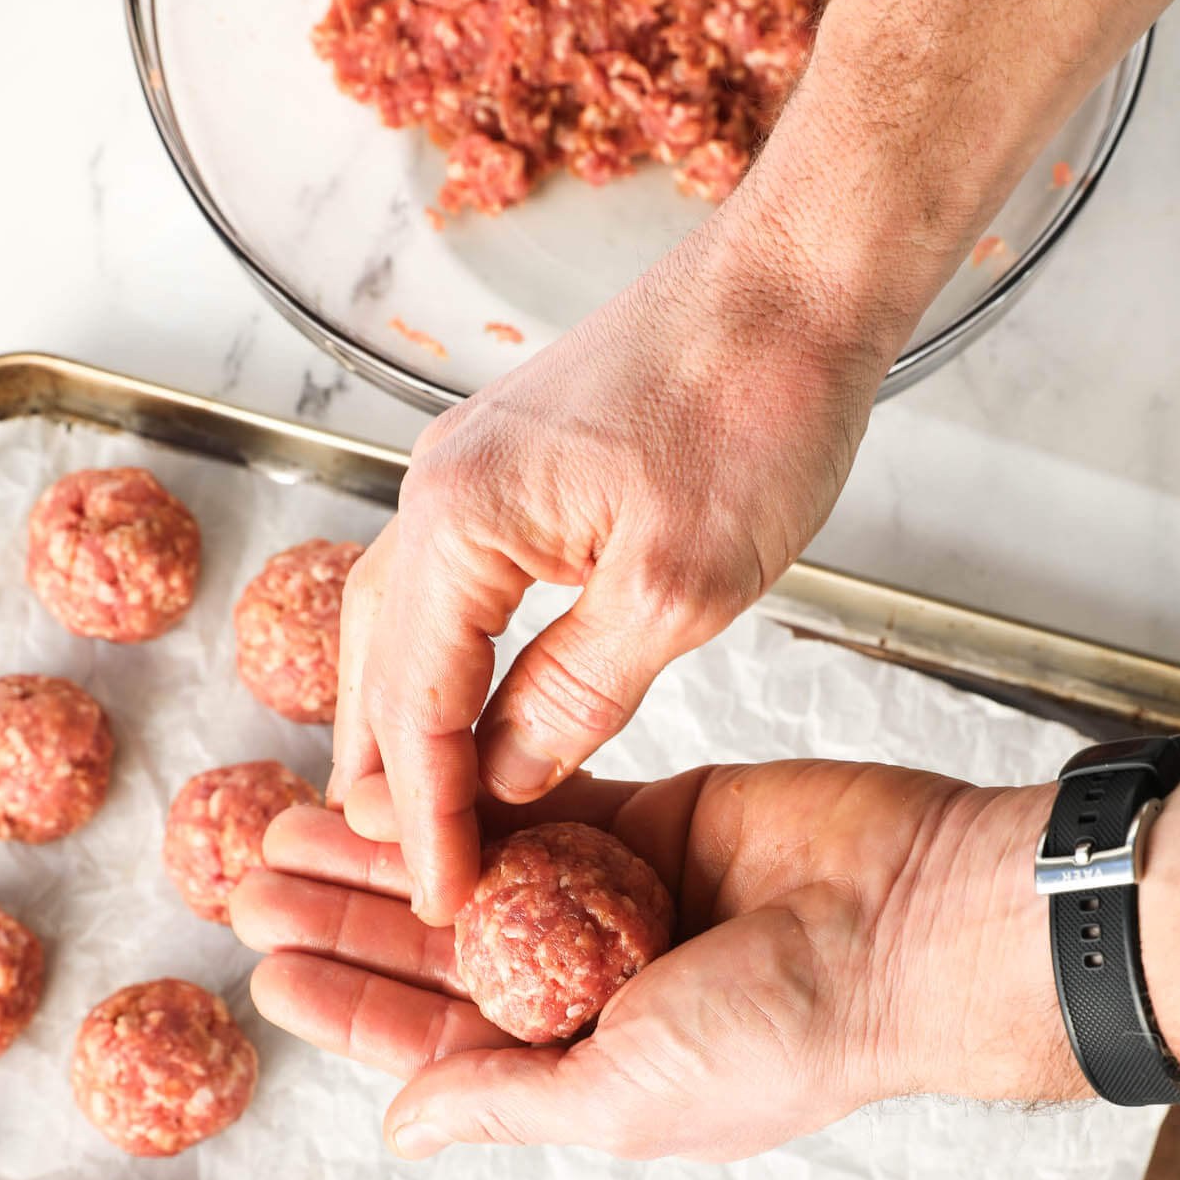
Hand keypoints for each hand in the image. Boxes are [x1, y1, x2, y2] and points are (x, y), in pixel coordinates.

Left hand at [231, 761, 1078, 1163]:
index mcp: (592, 1068)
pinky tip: (404, 776)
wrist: (912, 913)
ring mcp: (627, 901)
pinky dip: (478, 793)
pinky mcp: (656, 822)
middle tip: (255, 880)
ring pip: (481, 872)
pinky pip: (548, 804)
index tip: (272, 971)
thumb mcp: (627, 1091)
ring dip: (395, 847)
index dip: (352, 1006)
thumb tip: (405, 1131)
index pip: (442, 1042)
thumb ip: (511, 1101)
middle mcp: (601, 988)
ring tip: (300, 822)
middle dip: (350, 916)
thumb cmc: (793, 1029)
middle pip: (443, 950)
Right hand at [329, 190, 903, 927]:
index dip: (426, 816)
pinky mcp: (514, 463)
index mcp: (460, 521)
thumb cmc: (752, 409)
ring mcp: (471, 468)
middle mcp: (439, 488)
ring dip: (400, 718)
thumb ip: (575, 696)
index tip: (442, 899)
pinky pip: (445, 582)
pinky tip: (463, 696)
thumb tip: (504, 779)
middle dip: (385, 775)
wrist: (797, 280)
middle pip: (381, 665)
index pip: (418, 707)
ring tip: (404, 806)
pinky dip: (440, 658)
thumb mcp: (674, 591)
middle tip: (396, 872)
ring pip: (401, 622)